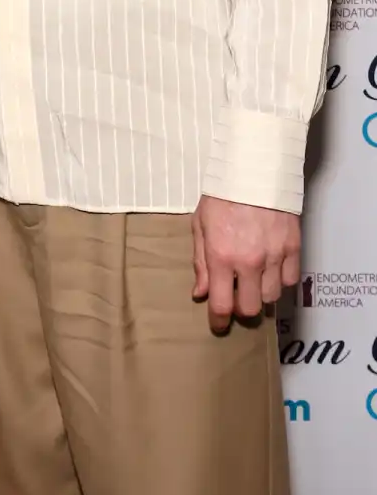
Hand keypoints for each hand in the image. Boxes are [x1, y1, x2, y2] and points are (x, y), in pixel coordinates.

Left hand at [191, 195, 300, 330]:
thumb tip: (200, 293)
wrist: (255, 168)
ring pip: (272, 297)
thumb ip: (201, 262)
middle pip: (251, 309)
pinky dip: (281, 281)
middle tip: (237, 298)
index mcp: (222, 256)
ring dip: (261, 294)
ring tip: (253, 281)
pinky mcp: (294, 247)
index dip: (219, 322)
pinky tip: (271, 270)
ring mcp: (275, 256)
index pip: (222, 305)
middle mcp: (250, 261)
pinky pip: (291, 280)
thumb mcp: (200, 225)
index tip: (218, 325)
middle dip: (241, 309)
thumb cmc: (222, 194)